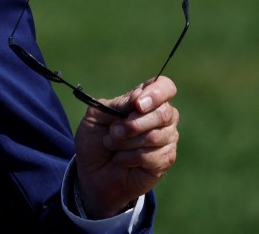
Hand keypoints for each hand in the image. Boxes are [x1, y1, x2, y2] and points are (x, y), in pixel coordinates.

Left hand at [74, 76, 178, 218]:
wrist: (92, 172)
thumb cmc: (95, 140)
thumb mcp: (97, 116)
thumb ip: (117, 104)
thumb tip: (138, 98)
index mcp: (144, 100)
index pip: (164, 86)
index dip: (156, 93)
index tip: (137, 104)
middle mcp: (161, 117)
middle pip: (164, 113)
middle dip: (132, 124)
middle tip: (113, 132)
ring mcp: (166, 138)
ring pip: (156, 136)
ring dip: (126, 142)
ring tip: (112, 145)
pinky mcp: (165, 159)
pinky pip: (153, 156)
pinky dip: (129, 157)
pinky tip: (121, 160)